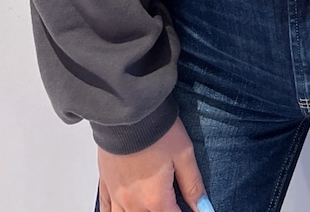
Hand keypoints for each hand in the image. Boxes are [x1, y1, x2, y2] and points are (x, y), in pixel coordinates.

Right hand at [96, 117, 213, 211]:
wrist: (128, 109)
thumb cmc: (156, 128)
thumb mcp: (184, 154)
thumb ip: (193, 185)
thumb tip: (204, 207)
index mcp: (156, 199)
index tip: (187, 206)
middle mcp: (133, 203)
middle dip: (163, 211)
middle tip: (171, 201)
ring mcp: (116, 194)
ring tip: (150, 205)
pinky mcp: (105, 182)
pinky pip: (106, 208)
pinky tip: (122, 209)